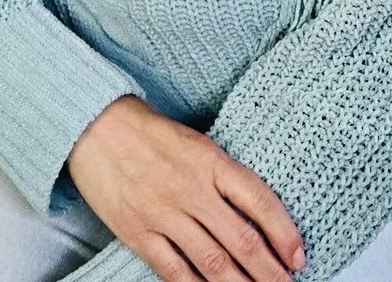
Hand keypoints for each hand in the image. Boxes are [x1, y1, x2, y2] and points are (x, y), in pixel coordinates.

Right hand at [66, 94, 306, 281]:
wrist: (93, 124)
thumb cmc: (149, 131)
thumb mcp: (195, 142)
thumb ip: (222, 175)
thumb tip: (255, 216)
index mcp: (210, 159)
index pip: (260, 201)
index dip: (284, 233)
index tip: (298, 256)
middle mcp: (190, 188)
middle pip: (242, 240)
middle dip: (270, 272)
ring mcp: (163, 212)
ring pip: (213, 263)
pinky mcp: (137, 232)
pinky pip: (174, 271)